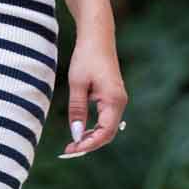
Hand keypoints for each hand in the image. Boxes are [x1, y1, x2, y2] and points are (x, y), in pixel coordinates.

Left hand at [60, 34, 126, 157]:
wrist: (97, 37)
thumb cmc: (86, 57)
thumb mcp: (77, 83)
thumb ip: (77, 110)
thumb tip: (76, 135)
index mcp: (114, 100)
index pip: (105, 132)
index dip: (89, 144)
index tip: (71, 149)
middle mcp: (120, 102)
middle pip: (108, 134)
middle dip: (89, 144)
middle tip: (68, 151)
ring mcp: (118, 100)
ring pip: (107, 128)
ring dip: (91, 137)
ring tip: (72, 143)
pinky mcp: (113, 97)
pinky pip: (106, 119)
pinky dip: (94, 128)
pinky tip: (80, 130)